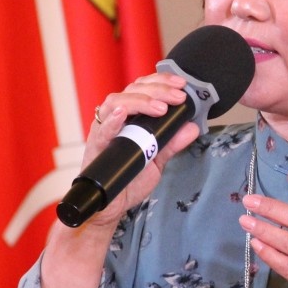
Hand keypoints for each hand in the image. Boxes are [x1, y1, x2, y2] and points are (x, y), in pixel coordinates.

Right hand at [65, 72, 200, 231]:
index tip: (181, 85)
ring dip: (140, 101)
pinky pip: (101, 130)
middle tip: (178, 97)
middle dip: (158, 90)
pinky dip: (111, 120)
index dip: (161, 82)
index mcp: (130, 117)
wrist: (111, 206)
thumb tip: (192, 127)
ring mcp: (104, 130)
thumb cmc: (129, 179)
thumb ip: (172, 143)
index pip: (143, 88)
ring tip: (160, 108)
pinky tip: (122, 114)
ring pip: (116, 102)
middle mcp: (115, 118)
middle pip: (132, 90)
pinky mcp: (95, 146)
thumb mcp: (157, 160)